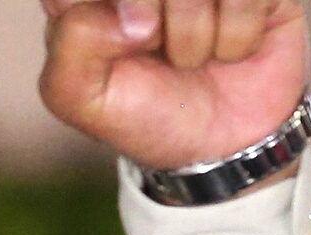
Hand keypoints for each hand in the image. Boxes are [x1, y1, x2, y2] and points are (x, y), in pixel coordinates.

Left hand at [39, 0, 306, 169]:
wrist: (221, 145)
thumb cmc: (143, 111)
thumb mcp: (81, 97)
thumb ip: (72, 43)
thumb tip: (125, 13)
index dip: (105, 15)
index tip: (121, 42)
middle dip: (150, 24)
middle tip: (154, 46)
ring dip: (193, 37)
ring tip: (190, 59)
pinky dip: (237, 35)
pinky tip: (228, 49)